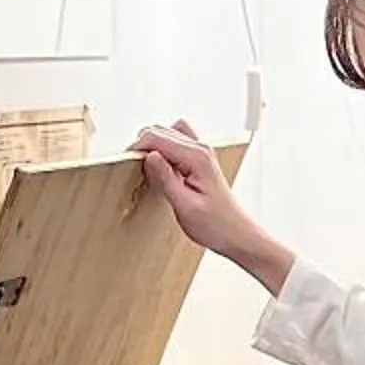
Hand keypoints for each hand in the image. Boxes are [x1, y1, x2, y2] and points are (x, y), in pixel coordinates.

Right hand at [134, 121, 292, 294]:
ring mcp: (202, 153)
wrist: (237, 233)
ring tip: (148, 168)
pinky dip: (164, 149)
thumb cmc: (215, 225)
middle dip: (144, 145)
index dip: (138, 148)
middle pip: (162, 130)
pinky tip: (162, 169)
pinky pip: (177, 142)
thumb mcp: (185, 207)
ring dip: (154, 145)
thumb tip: (149, 156)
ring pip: (169, 132)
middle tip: (136, 168)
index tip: (128, 163)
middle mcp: (201, 149)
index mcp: (197, 158)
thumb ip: (165, 179)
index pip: (158, 137)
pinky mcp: (200, 161)